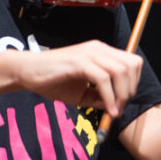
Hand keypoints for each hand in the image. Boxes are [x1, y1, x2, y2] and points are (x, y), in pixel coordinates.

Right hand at [14, 40, 142, 117]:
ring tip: (113, 110)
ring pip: (121, 71)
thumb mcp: (82, 92)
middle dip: (130, 90)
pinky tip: (106, 109)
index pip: (133, 62)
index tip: (123, 102)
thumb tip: (115, 107)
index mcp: (102, 52)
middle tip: (119, 108)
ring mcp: (89, 53)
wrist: (27, 72)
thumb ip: (99, 98)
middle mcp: (99, 49)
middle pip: (132, 65)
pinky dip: (109, 96)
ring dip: (121, 95)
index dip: (134, 83)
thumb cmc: (53, 80)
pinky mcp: (79, 61)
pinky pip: (103, 79)